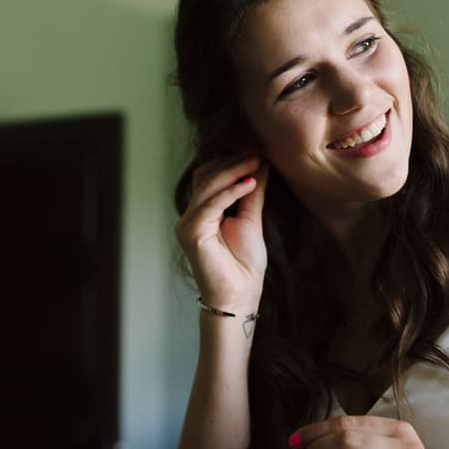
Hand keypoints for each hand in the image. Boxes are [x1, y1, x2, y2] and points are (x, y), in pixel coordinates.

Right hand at [175, 155, 268, 309]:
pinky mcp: (191, 233)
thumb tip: (261, 165)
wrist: (240, 296)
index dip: (230, 162)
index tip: (256, 151)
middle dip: (231, 162)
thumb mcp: (251, 219)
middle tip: (256, 153)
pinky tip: (251, 183)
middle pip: (205, 176)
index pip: (210, 177)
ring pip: (207, 186)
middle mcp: (191, 216)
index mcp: (202, 213)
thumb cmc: (244, 265)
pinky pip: (211, 204)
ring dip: (233, 171)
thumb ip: (252, 193)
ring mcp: (187, 224)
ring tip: (256, 162)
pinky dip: (231, 191)